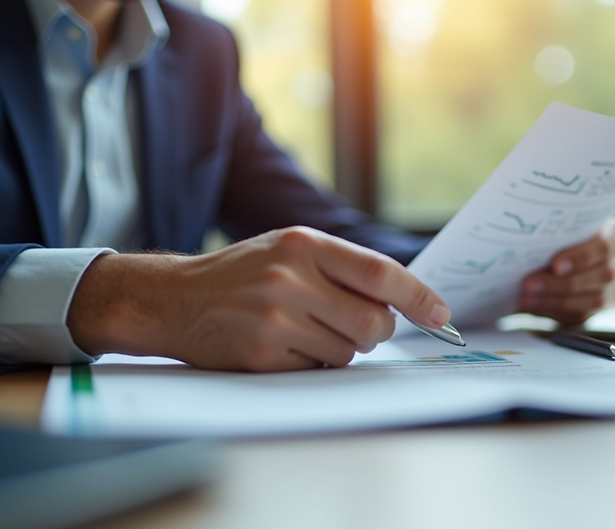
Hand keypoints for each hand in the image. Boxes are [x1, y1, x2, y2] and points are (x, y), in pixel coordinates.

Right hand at [66, 227, 450, 371]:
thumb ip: (339, 267)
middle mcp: (290, 278)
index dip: (418, 297)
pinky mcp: (263, 355)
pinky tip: (283, 345)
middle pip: (373, 321)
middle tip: (355, 325)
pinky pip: (317, 369)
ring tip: (305, 330)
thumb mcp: (287, 249)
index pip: (379, 273)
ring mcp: (276, 318)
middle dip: (377, 331)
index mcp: (303, 244)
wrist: (173, 299)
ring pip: (349, 351)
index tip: (441, 315)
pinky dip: (312, 363)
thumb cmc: (240, 274)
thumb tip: (402, 300)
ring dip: (340, 348)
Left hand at [519, 216, 614, 325]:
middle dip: (563, 283)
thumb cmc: (554, 233)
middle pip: (601, 275)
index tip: (555, 265)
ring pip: (594, 299)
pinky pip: (581, 314)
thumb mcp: (556, 227)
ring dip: (556, 300)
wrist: (548, 252)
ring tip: (528, 297)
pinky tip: (533, 305)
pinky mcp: (597, 306)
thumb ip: (552, 232)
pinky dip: (554, 310)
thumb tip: (529, 243)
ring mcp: (612, 286)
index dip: (582, 257)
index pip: (605, 245)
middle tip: (531, 284)